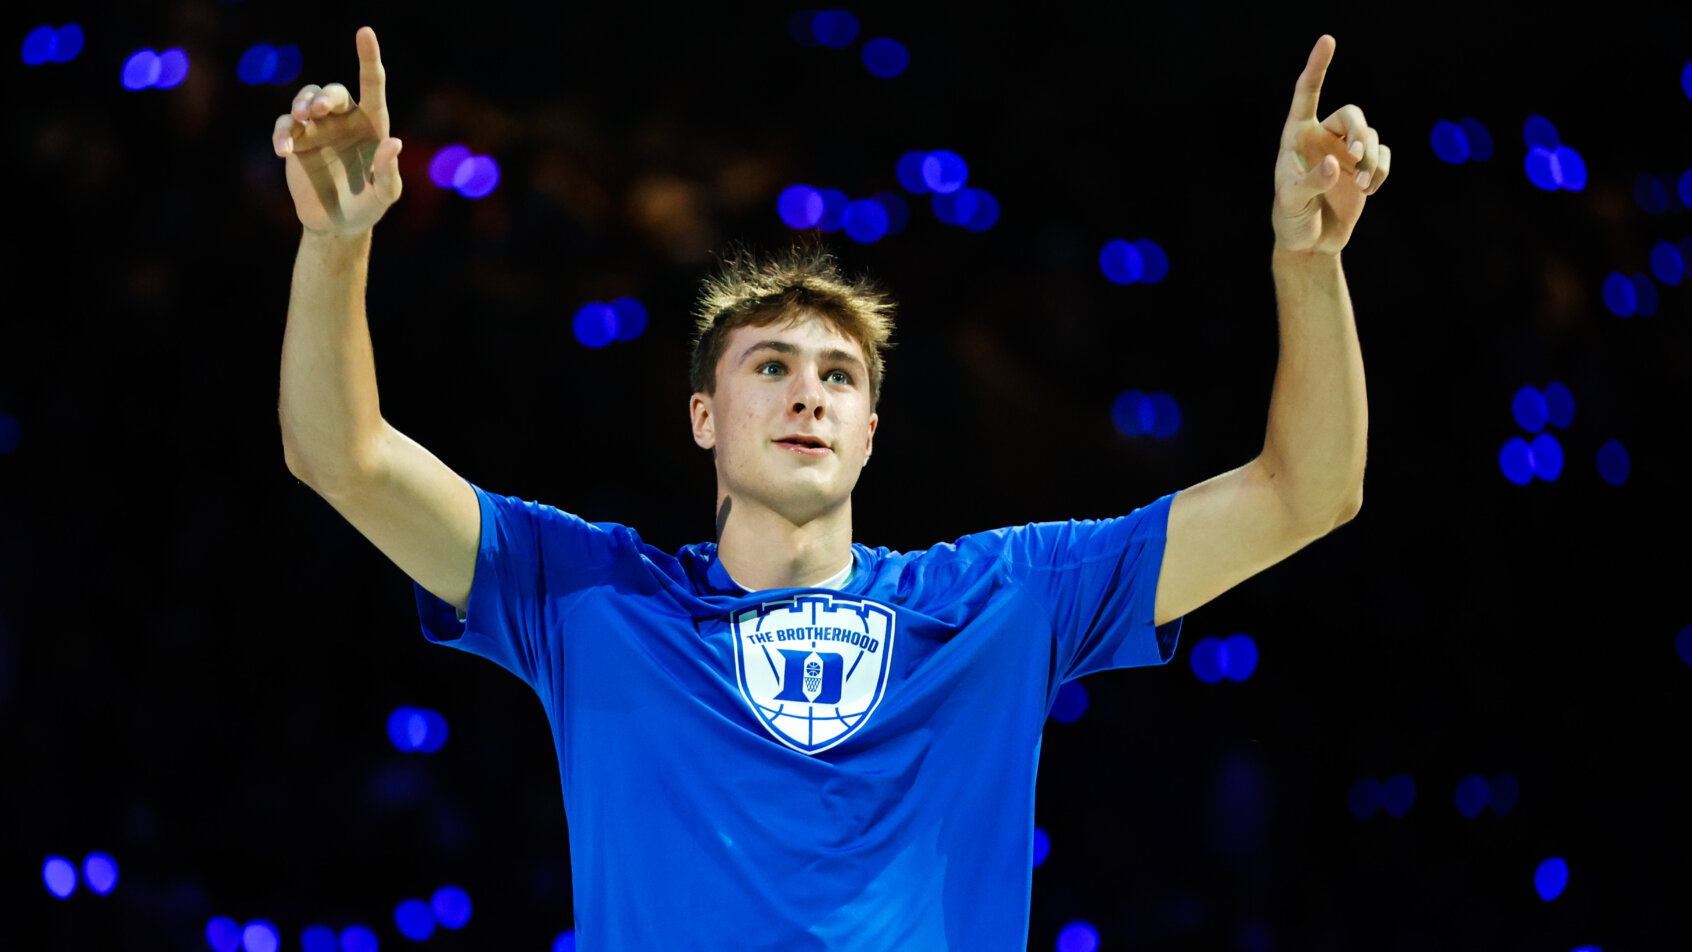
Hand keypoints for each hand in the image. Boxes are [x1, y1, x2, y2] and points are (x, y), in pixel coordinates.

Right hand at [271, 27, 401, 235]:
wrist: (337, 225)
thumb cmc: (368, 207)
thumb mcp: (384, 196)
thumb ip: (389, 173)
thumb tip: (394, 143)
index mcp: (372, 125)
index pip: (372, 85)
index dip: (368, 57)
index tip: (364, 31)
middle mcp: (344, 120)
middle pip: (333, 92)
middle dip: (324, 97)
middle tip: (318, 110)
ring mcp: (318, 128)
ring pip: (306, 99)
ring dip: (302, 104)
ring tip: (301, 120)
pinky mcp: (296, 141)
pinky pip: (285, 126)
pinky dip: (283, 133)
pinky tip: (285, 150)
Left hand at [1271, 35, 1389, 255]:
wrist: (1310, 244)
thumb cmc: (1291, 220)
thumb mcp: (1292, 203)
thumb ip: (1311, 183)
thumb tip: (1335, 164)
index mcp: (1296, 136)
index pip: (1306, 94)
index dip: (1317, 67)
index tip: (1327, 40)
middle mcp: (1322, 137)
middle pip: (1352, 115)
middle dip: (1360, 133)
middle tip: (1357, 157)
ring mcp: (1346, 151)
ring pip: (1371, 135)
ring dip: (1371, 159)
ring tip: (1363, 186)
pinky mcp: (1364, 168)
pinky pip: (1383, 155)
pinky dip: (1381, 170)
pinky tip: (1370, 190)